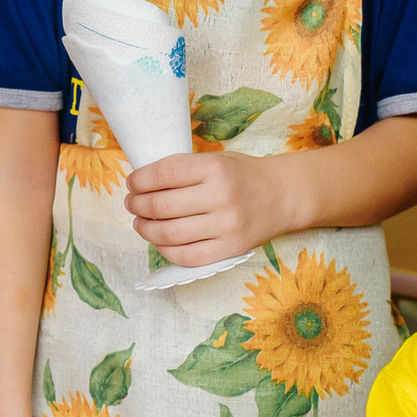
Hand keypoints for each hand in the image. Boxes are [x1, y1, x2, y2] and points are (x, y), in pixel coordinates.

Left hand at [124, 151, 294, 264]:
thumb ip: (183, 170)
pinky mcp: (230, 249)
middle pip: (160, 206)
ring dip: (145, 229)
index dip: (139, 180)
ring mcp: (226, 225)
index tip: (132, 183)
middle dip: (137, 205)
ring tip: (140, 222)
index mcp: (214, 167)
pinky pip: (186, 256)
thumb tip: (141, 184)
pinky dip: (165, 250)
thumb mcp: (215, 160)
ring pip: (169, 234)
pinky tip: (159, 240)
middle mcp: (220, 196)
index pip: (162, 174)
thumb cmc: (242, 175)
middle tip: (132, 203)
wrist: (283, 195)